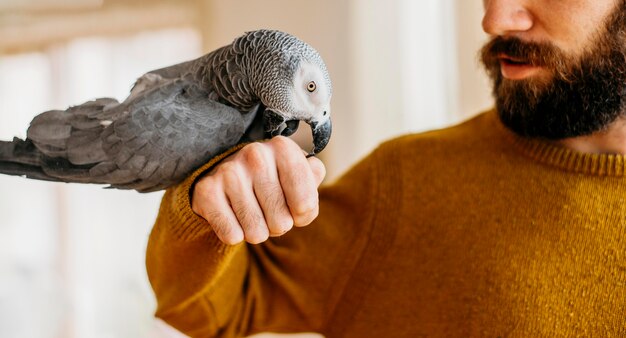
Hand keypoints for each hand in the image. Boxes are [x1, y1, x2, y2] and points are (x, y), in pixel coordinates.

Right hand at [191, 136, 325, 244]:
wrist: (226, 178)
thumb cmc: (271, 180)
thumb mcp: (297, 175)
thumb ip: (312, 179)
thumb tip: (312, 178)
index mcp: (283, 148)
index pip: (306, 204)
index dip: (302, 215)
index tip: (294, 206)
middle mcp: (255, 154)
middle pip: (282, 222)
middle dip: (278, 226)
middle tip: (268, 210)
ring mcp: (229, 171)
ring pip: (256, 232)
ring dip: (256, 231)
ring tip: (251, 212)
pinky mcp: (206, 190)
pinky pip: (232, 235)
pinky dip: (235, 234)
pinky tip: (232, 215)